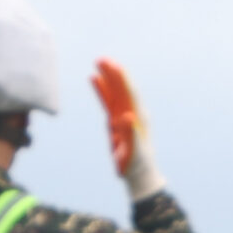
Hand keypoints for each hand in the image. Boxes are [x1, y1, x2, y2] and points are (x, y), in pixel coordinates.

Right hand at [92, 59, 165, 198]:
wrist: (138, 173)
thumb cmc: (136, 164)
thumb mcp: (133, 151)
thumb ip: (130, 133)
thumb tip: (127, 115)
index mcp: (138, 118)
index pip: (129, 95)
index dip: (122, 80)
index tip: (115, 67)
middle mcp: (132, 113)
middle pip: (122, 88)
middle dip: (113, 73)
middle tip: (102, 59)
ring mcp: (123, 115)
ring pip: (114, 92)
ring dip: (107, 77)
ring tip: (98, 62)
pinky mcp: (115, 120)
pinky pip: (107, 101)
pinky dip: (101, 89)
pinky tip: (94, 78)